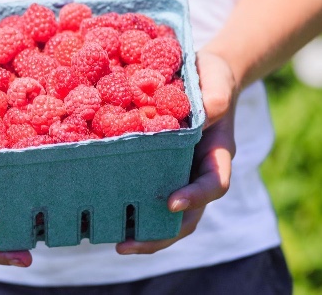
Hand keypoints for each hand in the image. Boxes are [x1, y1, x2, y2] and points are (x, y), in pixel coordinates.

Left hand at [116, 50, 237, 254]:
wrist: (202, 75)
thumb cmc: (211, 76)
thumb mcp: (216, 80)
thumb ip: (216, 97)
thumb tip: (207, 114)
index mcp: (216, 153)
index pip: (213, 184)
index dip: (195, 197)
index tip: (172, 202)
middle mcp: (197, 170)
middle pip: (187, 215)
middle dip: (161, 234)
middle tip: (128, 245)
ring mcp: (178, 172)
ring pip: (166, 214)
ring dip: (143, 232)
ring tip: (114, 241)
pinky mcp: (156, 166)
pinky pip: (146, 192)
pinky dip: (130, 206)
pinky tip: (105, 211)